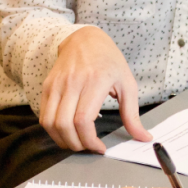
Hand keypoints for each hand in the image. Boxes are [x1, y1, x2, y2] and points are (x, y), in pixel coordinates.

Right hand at [40, 27, 152, 153]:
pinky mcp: (47, 86)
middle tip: (88, 148)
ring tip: (77, 142)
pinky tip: (66, 132)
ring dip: (62, 140)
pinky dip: (53, 130)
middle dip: (76, 144)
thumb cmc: (109, 61)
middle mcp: (72, 82)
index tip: (99, 148)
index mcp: (95, 81)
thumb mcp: (127, 84)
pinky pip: (44, 115)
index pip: (83, 120)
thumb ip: (133, 114)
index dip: (89, 140)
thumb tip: (144, 137)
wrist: (85, 39)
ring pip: (50, 123)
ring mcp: (56, 84)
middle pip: (64, 125)